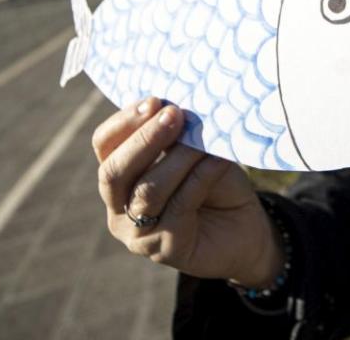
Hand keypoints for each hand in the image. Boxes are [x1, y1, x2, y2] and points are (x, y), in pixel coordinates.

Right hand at [93, 97, 283, 286]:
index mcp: (119, 177)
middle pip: (113, 171)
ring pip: (147, 190)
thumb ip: (178, 136)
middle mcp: (118, 208)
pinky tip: (218, 160)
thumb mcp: (194, 152)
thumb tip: (176, 108)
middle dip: (144, 139)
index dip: (124, 121)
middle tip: (174, 114)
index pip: (104, 145)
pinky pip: (180, 205)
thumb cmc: (215, 183)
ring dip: (177, 158)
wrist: (245, 229)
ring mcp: (137, 234)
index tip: (154, 101)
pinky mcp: (165, 249)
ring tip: (202, 139)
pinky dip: (200, 176)